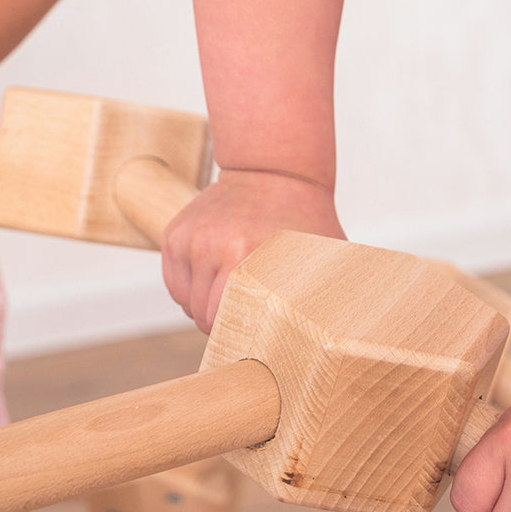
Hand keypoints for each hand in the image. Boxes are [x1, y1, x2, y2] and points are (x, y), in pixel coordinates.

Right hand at [161, 168, 344, 332]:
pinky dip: (189, 292)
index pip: (225, 319)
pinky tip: (212, 287)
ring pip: (185, 302)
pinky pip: (174, 283)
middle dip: (221, 325)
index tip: (253, 340)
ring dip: (203, 309)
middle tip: (244, 320)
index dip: (239, 336)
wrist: (271, 171)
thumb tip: (336, 333)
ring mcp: (189, 239)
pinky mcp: (174, 234)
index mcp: (243, 254)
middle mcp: (210, 246)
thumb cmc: (301, 218)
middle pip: (202, 315)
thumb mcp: (321, 255)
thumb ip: (324, 292)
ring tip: (229, 300)